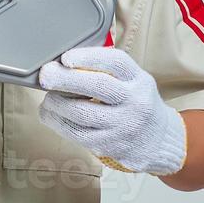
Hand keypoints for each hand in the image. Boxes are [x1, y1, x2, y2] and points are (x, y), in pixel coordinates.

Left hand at [36, 46, 187, 175]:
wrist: (158, 141)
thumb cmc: (136, 103)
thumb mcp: (133, 81)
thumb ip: (107, 70)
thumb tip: (63, 62)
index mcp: (139, 80)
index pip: (116, 62)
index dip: (88, 57)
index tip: (66, 57)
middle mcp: (135, 102)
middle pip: (97, 86)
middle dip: (65, 79)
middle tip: (45, 75)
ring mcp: (123, 126)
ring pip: (82, 113)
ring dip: (56, 104)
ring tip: (47, 98)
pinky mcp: (110, 145)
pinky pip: (77, 133)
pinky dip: (58, 122)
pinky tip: (50, 115)